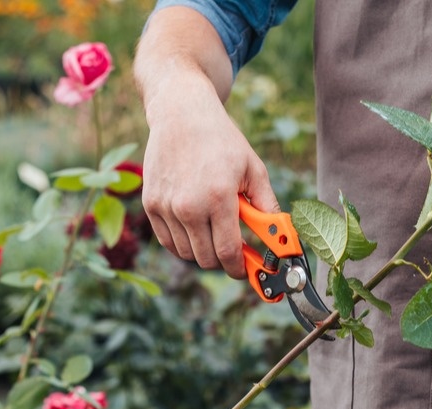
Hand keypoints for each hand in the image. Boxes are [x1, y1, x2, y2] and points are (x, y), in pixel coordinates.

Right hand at [141, 76, 278, 278]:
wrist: (181, 115)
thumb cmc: (222, 141)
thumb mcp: (253, 170)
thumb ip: (267, 206)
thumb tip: (281, 237)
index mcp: (218, 198)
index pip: (228, 253)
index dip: (240, 268)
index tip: (248, 270)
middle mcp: (188, 206)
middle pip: (206, 259)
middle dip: (224, 260)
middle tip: (235, 250)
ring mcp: (165, 207)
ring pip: (186, 253)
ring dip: (203, 250)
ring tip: (215, 229)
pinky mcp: (151, 204)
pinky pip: (168, 241)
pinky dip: (183, 242)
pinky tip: (196, 227)